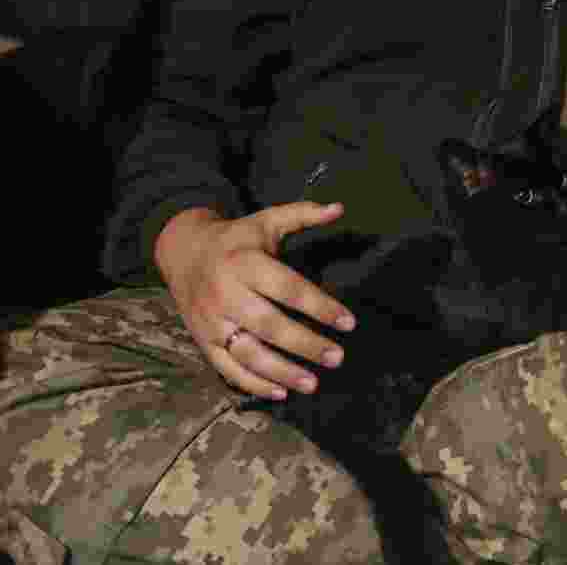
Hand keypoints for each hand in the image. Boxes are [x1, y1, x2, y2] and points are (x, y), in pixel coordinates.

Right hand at [155, 202, 356, 398]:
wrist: (182, 251)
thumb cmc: (237, 239)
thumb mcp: (267, 220)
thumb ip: (303, 214)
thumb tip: (340, 208)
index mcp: (244, 262)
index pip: (288, 288)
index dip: (320, 306)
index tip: (349, 322)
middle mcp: (225, 293)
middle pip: (269, 325)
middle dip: (305, 344)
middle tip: (338, 357)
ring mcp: (211, 321)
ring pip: (247, 353)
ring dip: (282, 372)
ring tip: (314, 383)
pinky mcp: (203, 341)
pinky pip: (228, 369)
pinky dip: (254, 384)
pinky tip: (282, 392)